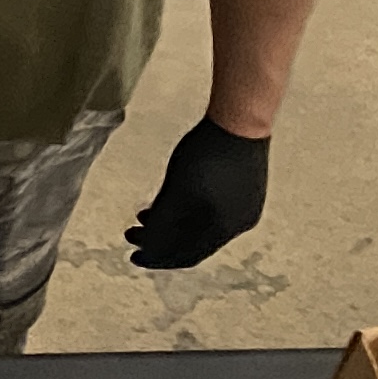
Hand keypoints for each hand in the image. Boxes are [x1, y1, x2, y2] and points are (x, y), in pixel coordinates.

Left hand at [126, 118, 270, 269]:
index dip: (158, 258)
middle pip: (194, 242)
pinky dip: (188, 212)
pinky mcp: (245, 189)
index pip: (188, 255)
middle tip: (132, 234)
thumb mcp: (177, 190)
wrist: (239, 119)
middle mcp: (239, 224)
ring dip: (171, 224)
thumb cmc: (205, 153)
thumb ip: (163, 222)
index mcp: (225, 228)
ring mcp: (245, 206)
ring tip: (144, 216)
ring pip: (202, 225)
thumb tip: (147, 246)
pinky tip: (169, 202)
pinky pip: (212, 210)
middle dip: (161, 240)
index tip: (133, 255)